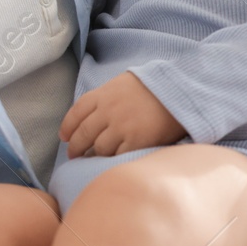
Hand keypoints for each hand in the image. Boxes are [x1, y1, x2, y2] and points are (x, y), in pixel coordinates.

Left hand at [60, 72, 185, 157]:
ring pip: (98, 148)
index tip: (65, 137)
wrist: (181, 92)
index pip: (76, 112)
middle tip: (74, 155)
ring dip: (95, 155)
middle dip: (76, 147)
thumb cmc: (156, 87)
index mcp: (104, 94)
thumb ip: (107, 96)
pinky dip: (113, 160)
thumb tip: (94, 112)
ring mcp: (121, 127)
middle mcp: (108, 111)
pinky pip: (117, 156)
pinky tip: (113, 162)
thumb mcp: (126, 83)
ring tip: (94, 160)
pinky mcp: (136, 141)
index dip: (67, 127)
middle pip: (83, 134)